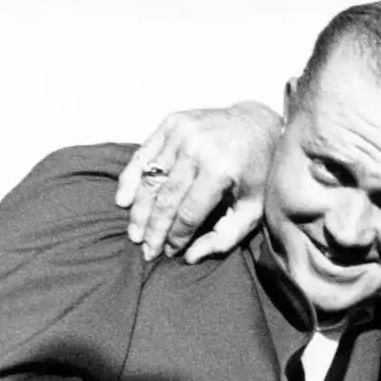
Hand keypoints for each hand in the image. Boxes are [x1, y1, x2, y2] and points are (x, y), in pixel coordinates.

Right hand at [114, 102, 280, 262]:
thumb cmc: (256, 173)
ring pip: (150, 180)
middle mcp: (198, 149)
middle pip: (166, 199)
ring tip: (134, 234)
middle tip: (146, 251)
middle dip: (154, 230)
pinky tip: (123, 201)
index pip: (189, 214)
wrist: (257, 124)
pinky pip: (143, 155)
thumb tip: (191, 257)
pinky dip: (130, 179)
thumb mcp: (253, 208)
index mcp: (220, 170)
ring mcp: (181, 133)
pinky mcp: (171, 123)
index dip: (177, 237)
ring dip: (139, 210)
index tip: (170, 252)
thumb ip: (226, 236)